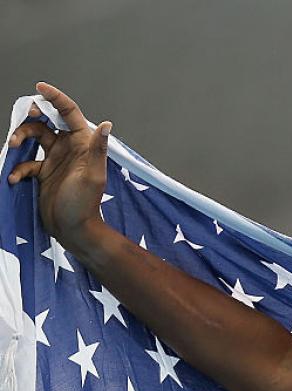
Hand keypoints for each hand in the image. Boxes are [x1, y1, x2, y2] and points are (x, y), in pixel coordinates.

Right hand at [7, 82, 112, 245]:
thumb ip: (97, 149)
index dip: (56, 98)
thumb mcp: (92, 175)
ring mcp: (56, 160)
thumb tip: (107, 124)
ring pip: (33, 138)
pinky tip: (14, 178)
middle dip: (32, 118)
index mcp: (84, 144)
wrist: (74, 230)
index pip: (70, 113)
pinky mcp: (43, 173)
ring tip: (12, 148)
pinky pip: (26, 163)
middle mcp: (69, 148)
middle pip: (47, 122)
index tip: (39, 87)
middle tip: (23, 120)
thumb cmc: (85, 204)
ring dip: (20, 139)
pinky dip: (18, 168)